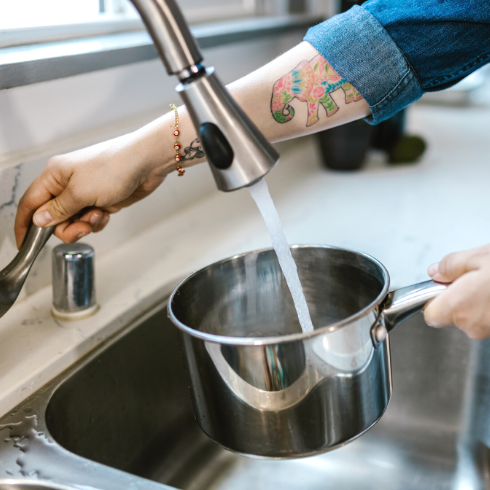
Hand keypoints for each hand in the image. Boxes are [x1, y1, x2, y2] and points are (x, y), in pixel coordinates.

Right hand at [15, 128, 171, 246]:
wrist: (147, 163)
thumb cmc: (114, 167)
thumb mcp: (80, 192)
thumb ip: (58, 209)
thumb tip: (39, 220)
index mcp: (54, 175)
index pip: (30, 203)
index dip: (26, 225)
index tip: (25, 245)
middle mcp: (67, 183)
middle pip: (54, 217)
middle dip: (66, 228)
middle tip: (81, 227)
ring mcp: (85, 192)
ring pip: (73, 221)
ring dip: (85, 224)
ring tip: (98, 215)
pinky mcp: (101, 200)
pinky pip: (90, 220)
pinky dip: (97, 222)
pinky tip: (106, 214)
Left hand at [424, 244, 489, 339]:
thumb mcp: (478, 257)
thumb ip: (450, 265)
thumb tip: (435, 272)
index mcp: (459, 307)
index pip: (429, 314)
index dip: (433, 300)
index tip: (441, 287)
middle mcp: (473, 325)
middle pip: (451, 315)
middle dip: (458, 298)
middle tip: (472, 279)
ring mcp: (489, 330)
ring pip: (471, 318)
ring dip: (476, 303)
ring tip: (488, 283)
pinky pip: (486, 319)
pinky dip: (489, 307)